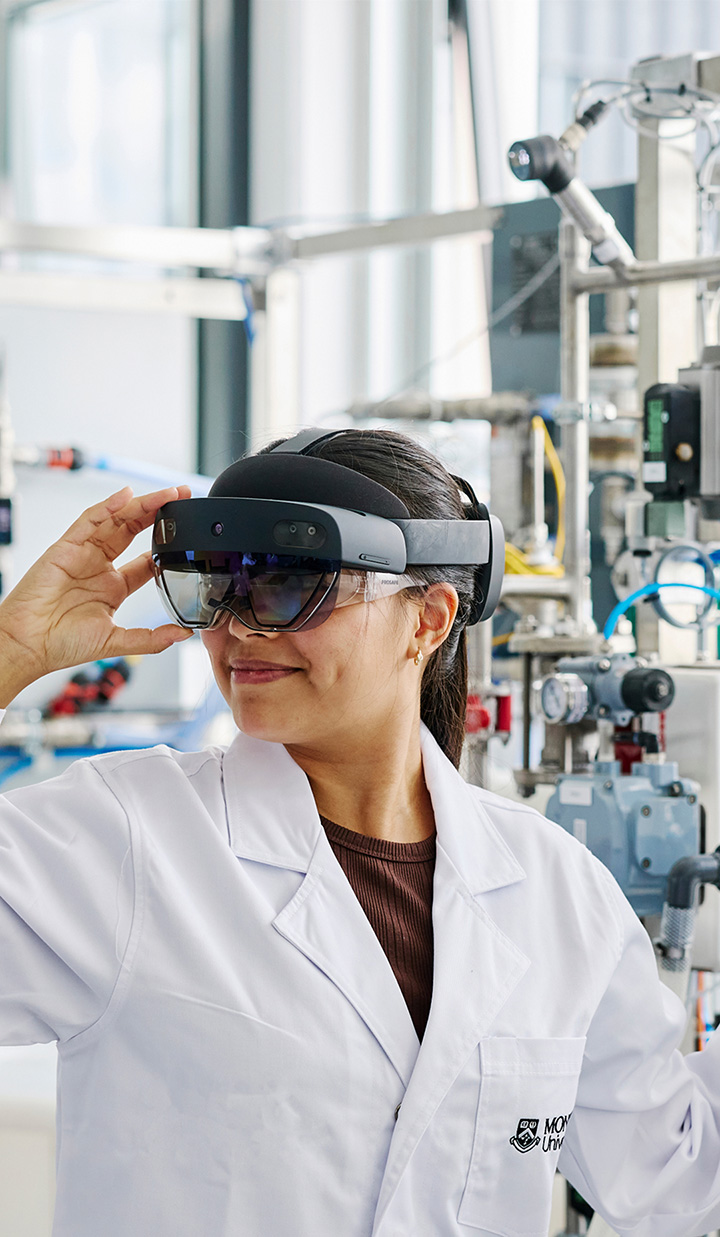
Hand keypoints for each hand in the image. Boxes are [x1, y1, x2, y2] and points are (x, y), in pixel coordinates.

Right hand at [0, 485, 193, 704]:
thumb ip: (150, 639)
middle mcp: (100, 567)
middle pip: (135, 531)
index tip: (187, 533)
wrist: (28, 645)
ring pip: (117, 520)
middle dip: (159, 513)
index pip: (147, 560)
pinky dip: (107, 506)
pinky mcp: (66, 547)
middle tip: (182, 497)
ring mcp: (83, 554)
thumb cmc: (61, 644)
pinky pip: (89, 520)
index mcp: (114, 588)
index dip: (167, 544)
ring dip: (142, 504)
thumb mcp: (116, 642)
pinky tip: (126, 497)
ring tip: (166, 493)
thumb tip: (183, 635)